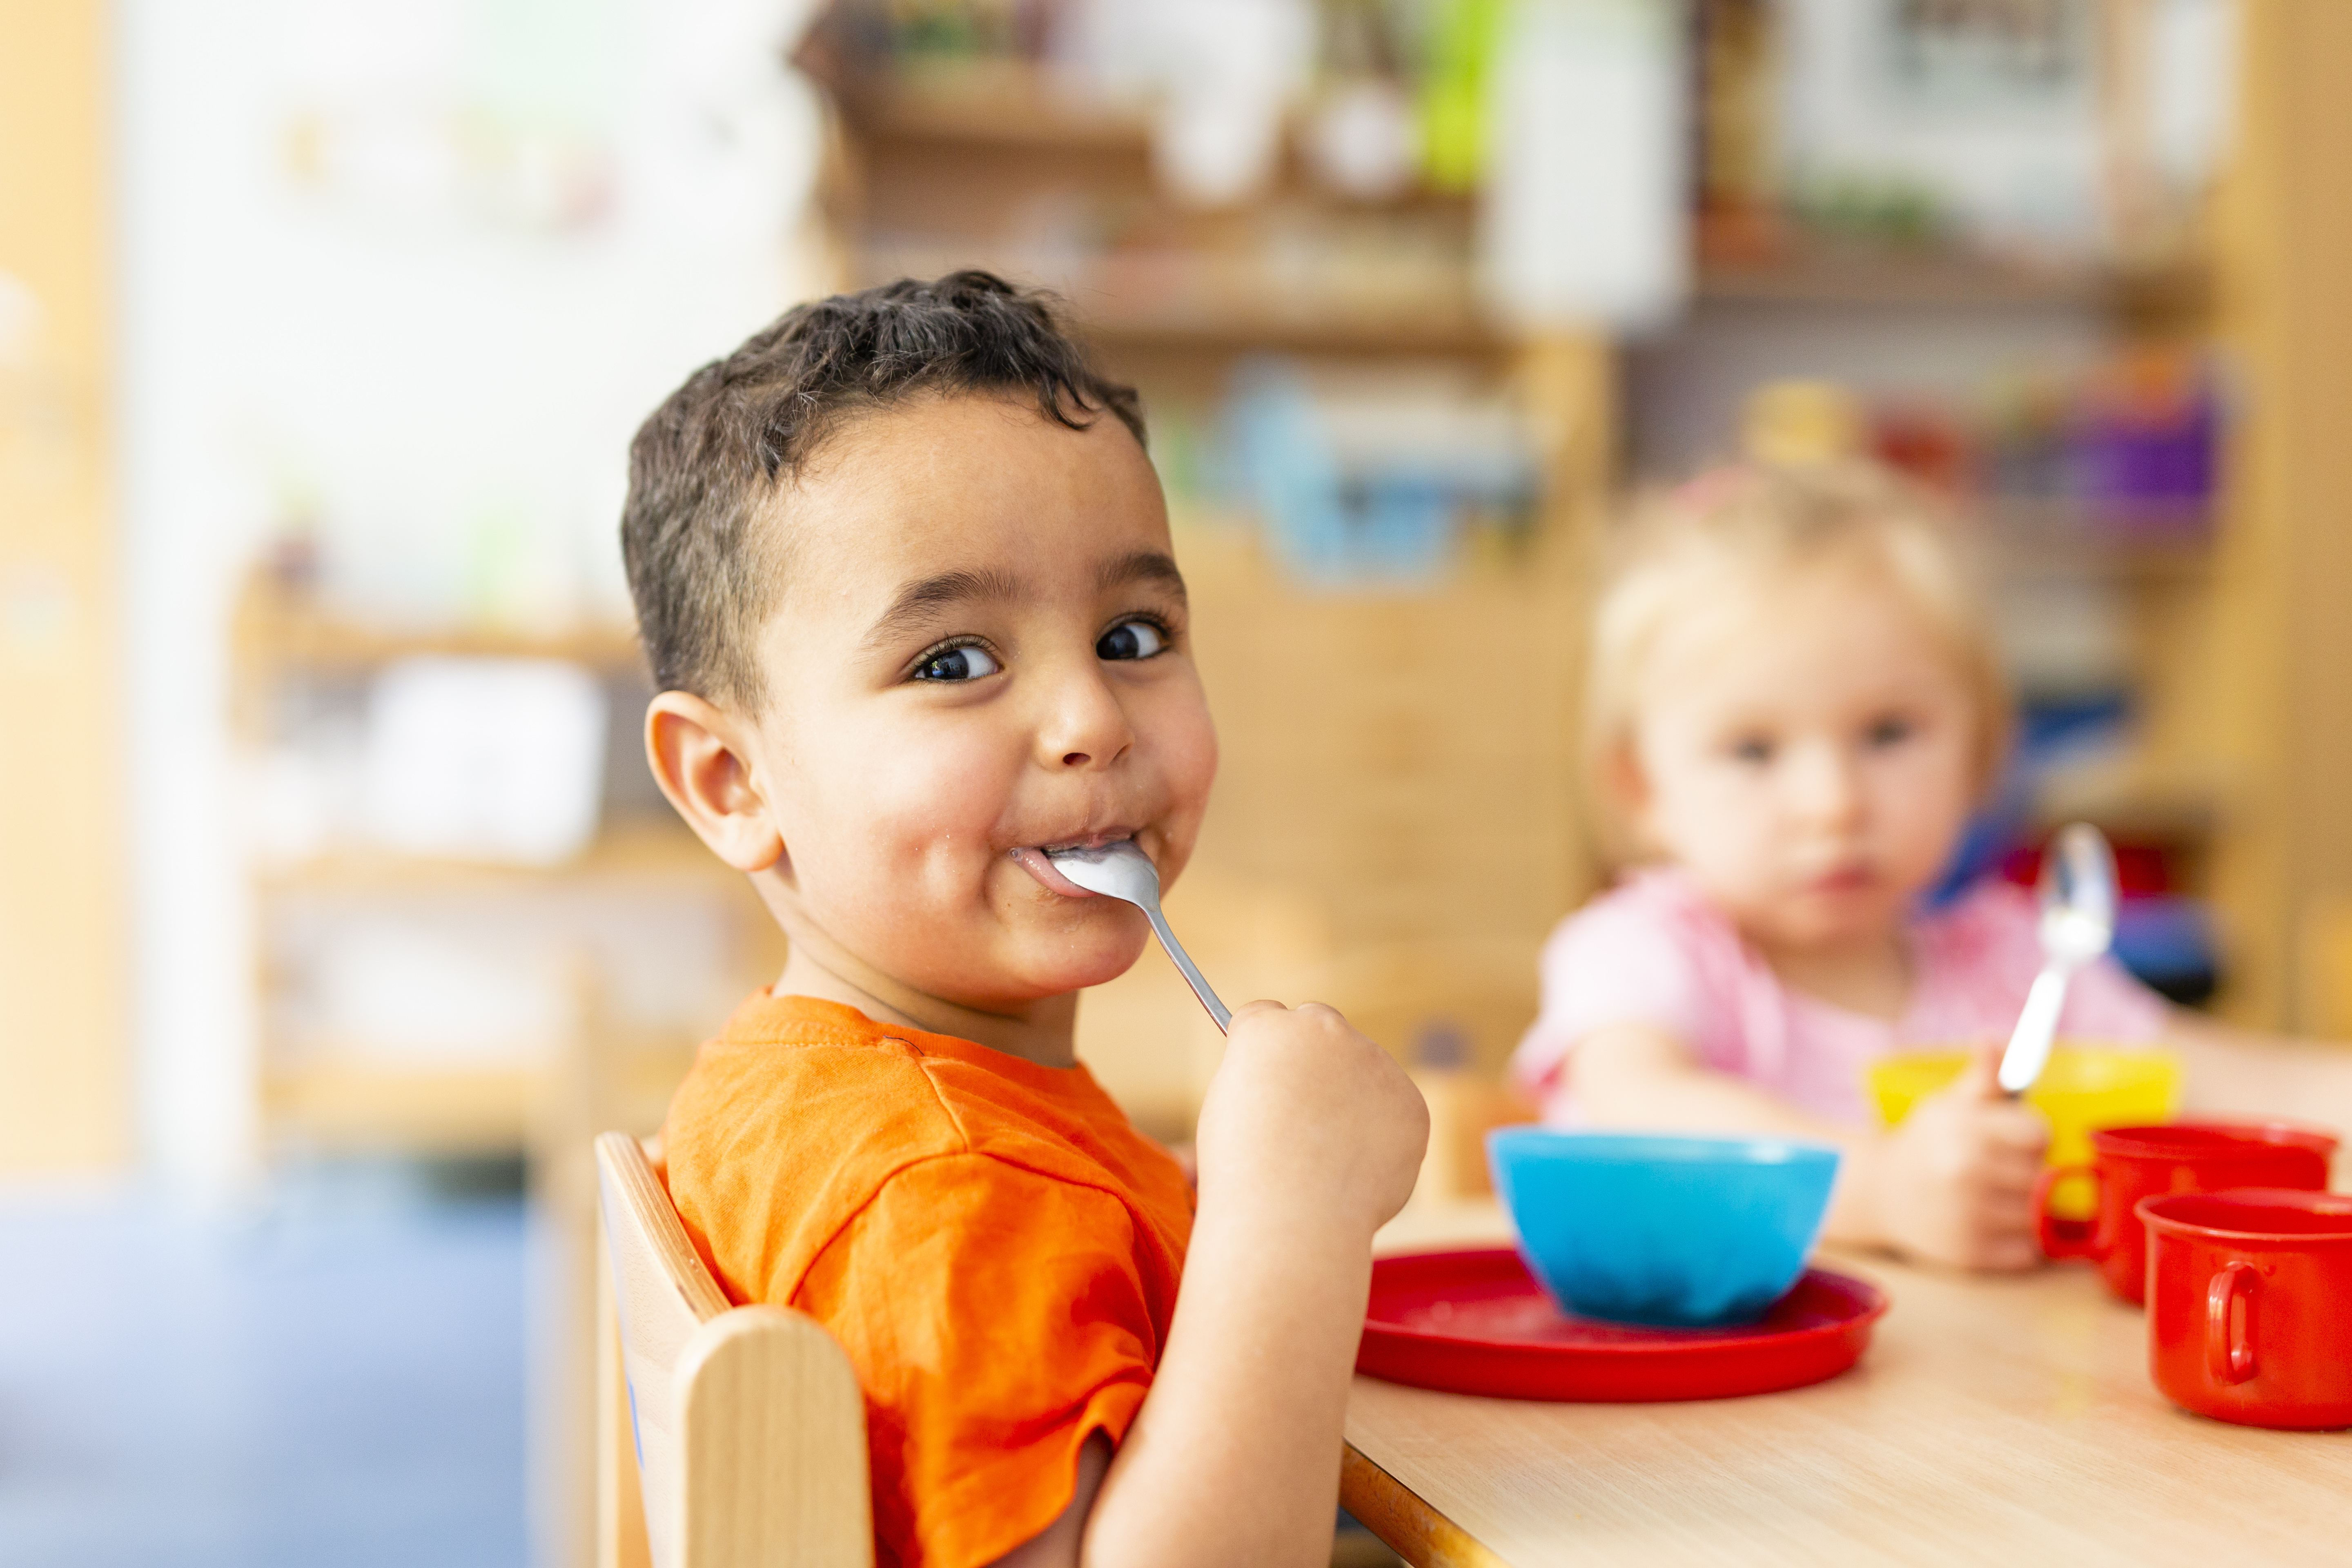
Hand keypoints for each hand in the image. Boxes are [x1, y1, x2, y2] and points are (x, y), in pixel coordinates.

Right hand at [1193, 999, 1428, 1238]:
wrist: (1292, 1216)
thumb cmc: (1244, 1173)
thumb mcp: (1230, 1110)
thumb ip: (1262, 1080)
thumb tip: (1290, 1085)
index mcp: (1267, 1027)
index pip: (1266, 1015)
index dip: (1264, 1050)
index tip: (1265, 1074)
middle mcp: (1322, 1029)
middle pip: (1320, 1026)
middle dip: (1313, 1056)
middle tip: (1302, 1110)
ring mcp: (1373, 1061)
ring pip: (1362, 1070)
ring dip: (1350, 1097)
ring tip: (1325, 1156)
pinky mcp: (1409, 1099)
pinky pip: (1393, 1109)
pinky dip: (1380, 1133)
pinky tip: (1355, 1167)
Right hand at [1873, 1040, 2049, 1270]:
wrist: (1881, 1194)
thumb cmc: (1926, 1143)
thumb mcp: (1949, 1104)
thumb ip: (1983, 1077)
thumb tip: (1994, 1041)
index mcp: (1965, 1133)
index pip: (2039, 1135)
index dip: (2032, 1135)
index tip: (2014, 1137)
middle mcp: (1965, 1176)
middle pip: (2042, 1175)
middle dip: (2029, 1170)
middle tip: (2002, 1168)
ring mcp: (1967, 1218)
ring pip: (2038, 1215)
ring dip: (2026, 1207)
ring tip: (1997, 1195)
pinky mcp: (1969, 1255)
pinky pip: (2026, 1251)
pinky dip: (2017, 1240)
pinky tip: (1992, 1222)